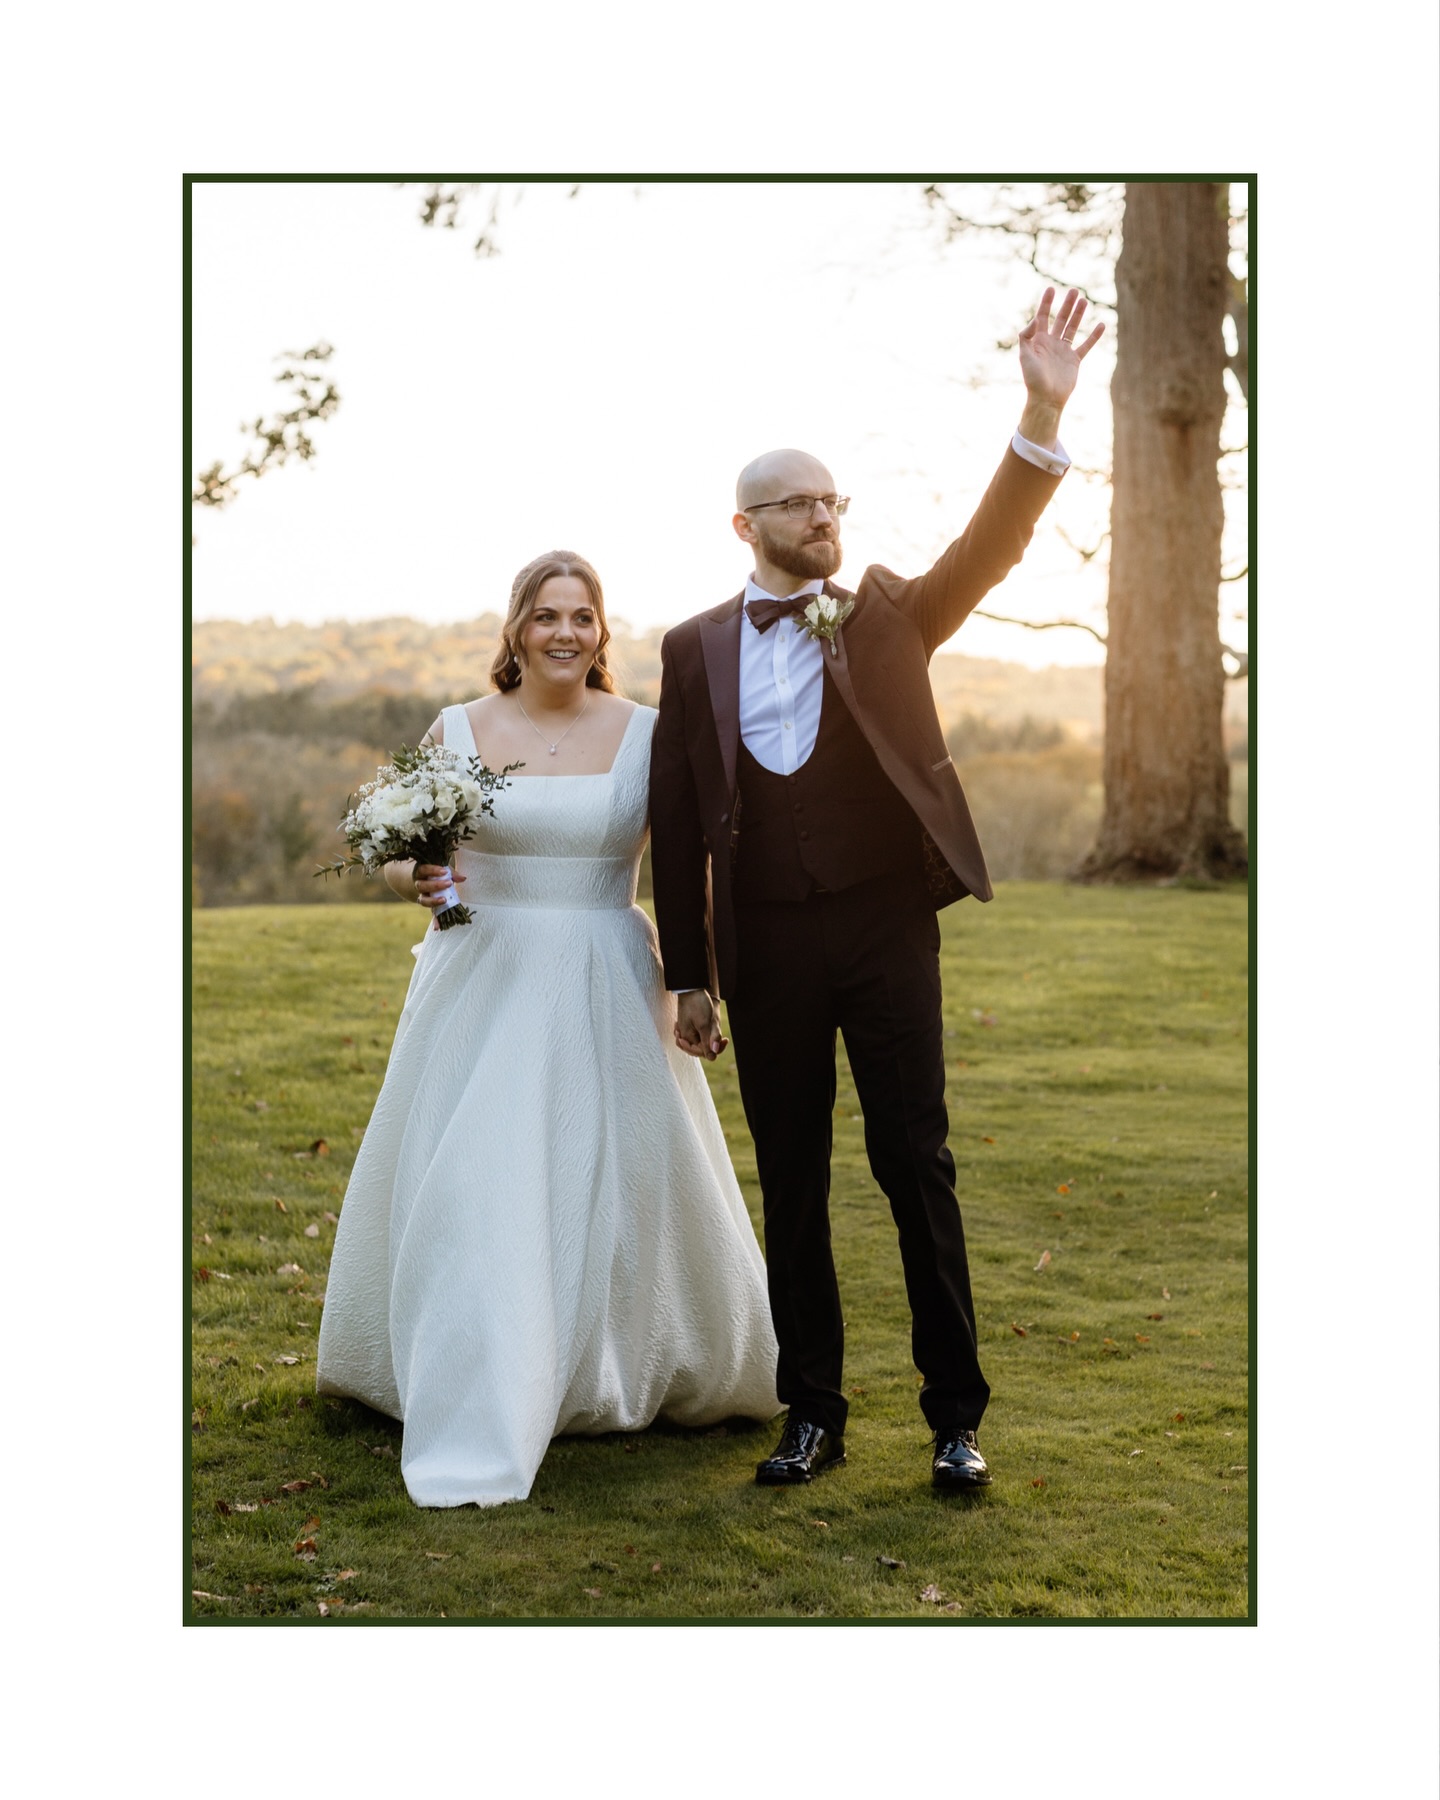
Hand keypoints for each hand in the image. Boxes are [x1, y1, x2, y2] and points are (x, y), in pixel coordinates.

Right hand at [413, 862, 463, 908]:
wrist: (423, 882)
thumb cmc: (435, 874)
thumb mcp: (442, 871)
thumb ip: (451, 873)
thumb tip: (463, 878)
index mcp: (420, 872)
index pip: (424, 869)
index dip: (433, 871)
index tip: (445, 872)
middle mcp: (418, 883)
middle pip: (422, 885)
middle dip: (436, 885)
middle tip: (449, 883)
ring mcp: (420, 895)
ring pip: (423, 899)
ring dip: (433, 900)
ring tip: (444, 899)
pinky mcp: (425, 903)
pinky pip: (427, 907)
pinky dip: (434, 910)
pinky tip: (441, 911)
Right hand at [674, 990, 727, 1060]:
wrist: (692, 987)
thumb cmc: (697, 1004)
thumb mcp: (705, 1024)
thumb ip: (709, 1040)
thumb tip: (713, 1057)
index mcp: (686, 1037)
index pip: (701, 1051)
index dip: (714, 1050)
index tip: (725, 1041)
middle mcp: (684, 1035)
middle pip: (699, 1048)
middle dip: (712, 1046)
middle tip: (724, 1040)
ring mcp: (685, 1029)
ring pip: (698, 1042)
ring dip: (709, 1041)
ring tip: (720, 1038)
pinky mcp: (688, 1024)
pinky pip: (696, 1035)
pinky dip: (705, 1036)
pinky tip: (713, 1032)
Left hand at [1017, 286, 1104, 427]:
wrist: (1046, 399)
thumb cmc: (1033, 379)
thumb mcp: (1024, 356)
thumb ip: (1026, 336)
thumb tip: (1035, 319)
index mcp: (1038, 341)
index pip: (1043, 317)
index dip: (1046, 303)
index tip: (1051, 289)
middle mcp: (1051, 344)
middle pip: (1060, 319)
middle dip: (1067, 305)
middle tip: (1074, 291)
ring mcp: (1063, 351)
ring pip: (1072, 328)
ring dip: (1078, 315)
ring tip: (1084, 300)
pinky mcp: (1074, 360)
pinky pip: (1086, 345)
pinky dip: (1094, 336)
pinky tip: (1101, 325)